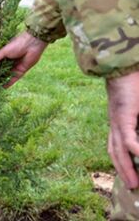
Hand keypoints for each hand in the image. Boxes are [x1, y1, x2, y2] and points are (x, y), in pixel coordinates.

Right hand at [0, 31, 47, 87]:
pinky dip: (9, 83)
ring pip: (7, 75)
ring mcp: (15, 67)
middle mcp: (10, 62)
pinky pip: (14, 78)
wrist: (32, 45)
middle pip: (1, 70)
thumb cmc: (17, 44)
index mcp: (5, 55)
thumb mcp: (4, 51)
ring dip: (1, 80)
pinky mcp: (21, 71)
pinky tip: (3, 87)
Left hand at [107, 71, 138, 188]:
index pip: (118, 146)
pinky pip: (129, 139)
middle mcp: (115, 123)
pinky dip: (136, 151)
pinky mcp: (123, 116)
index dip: (123, 162)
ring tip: (136, 184)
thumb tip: (138, 131)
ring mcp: (117, 120)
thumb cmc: (134, 84)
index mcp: (119, 121)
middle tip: (133, 187)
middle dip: (123, 171)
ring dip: (127, 168)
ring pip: (120, 150)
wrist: (123, 65)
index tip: (131, 177)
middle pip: (115, 152)